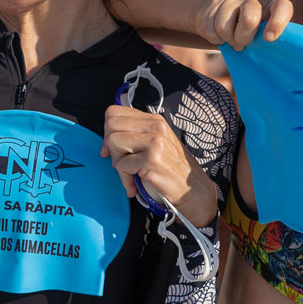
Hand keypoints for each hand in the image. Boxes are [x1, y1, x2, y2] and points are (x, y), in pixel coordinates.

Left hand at [100, 105, 216, 225]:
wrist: (195, 190)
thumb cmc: (175, 170)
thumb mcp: (158, 144)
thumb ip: (137, 136)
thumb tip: (108, 140)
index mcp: (155, 121)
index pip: (115, 112)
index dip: (107, 131)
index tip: (111, 148)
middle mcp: (156, 127)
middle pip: (111, 125)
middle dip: (110, 146)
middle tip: (120, 162)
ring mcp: (155, 142)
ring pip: (114, 141)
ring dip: (117, 162)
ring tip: (130, 174)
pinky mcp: (152, 160)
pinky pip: (122, 165)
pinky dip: (125, 178)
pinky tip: (136, 184)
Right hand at [195, 0, 292, 49]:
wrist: (215, 16)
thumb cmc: (246, 31)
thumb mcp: (260, 35)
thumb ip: (267, 41)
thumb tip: (272, 59)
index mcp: (270, 6)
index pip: (281, 7)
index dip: (277, 22)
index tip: (269, 38)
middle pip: (250, 20)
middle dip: (243, 39)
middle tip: (242, 44)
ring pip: (225, 27)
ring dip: (227, 39)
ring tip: (230, 37)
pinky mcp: (215, 2)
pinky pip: (212, 29)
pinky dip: (215, 38)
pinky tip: (219, 33)